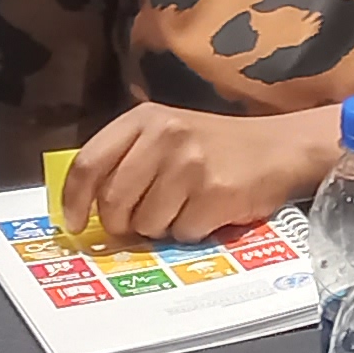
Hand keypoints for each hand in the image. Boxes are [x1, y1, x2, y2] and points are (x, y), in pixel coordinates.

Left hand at [62, 101, 340, 245]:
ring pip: (146, 224)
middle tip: (139, 222)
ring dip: (161, 227)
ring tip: (184, 206)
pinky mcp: (215, 194)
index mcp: (144, 118)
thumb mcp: (166, 134)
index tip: (76, 224)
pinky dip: (191, 231)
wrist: (278, 148)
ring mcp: (191, 165)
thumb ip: (126, 160)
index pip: (89, 163)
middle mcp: (165, 136)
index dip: (74, 200)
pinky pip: (182, 234)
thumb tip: (86, 210)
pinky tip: (208, 211)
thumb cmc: (214, 146)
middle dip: (121, 223)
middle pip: (113, 202)